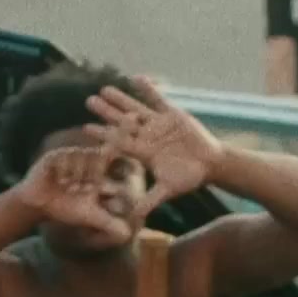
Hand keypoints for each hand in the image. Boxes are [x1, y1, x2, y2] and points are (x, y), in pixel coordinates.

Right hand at [13, 145, 135, 242]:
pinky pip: (65, 160)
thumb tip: (127, 235)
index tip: (126, 155)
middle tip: (79, 189)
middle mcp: (86, 159)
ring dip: (76, 176)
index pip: (113, 160)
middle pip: (97, 159)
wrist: (38, 204)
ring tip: (68, 187)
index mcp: (98, 171)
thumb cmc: (66, 208)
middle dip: (91, 174)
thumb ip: (108, 223)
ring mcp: (71, 155)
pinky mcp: (56, 155)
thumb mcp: (90, 217)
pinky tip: (58, 180)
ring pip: (81, 159)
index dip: (119, 156)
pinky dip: (64, 172)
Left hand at [84, 76, 224, 216]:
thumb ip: (150, 201)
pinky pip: (157, 100)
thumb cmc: (189, 177)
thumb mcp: (168, 189)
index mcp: (143, 152)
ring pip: (136, 108)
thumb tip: (134, 217)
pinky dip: (148, 90)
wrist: (210, 164)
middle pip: (122, 123)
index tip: (86, 128)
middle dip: (106, 112)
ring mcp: (158, 124)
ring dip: (121, 99)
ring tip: (105, 89)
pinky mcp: (171, 114)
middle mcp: (147, 136)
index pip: (119, 142)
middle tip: (88, 101)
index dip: (103, 135)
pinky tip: (136, 78)